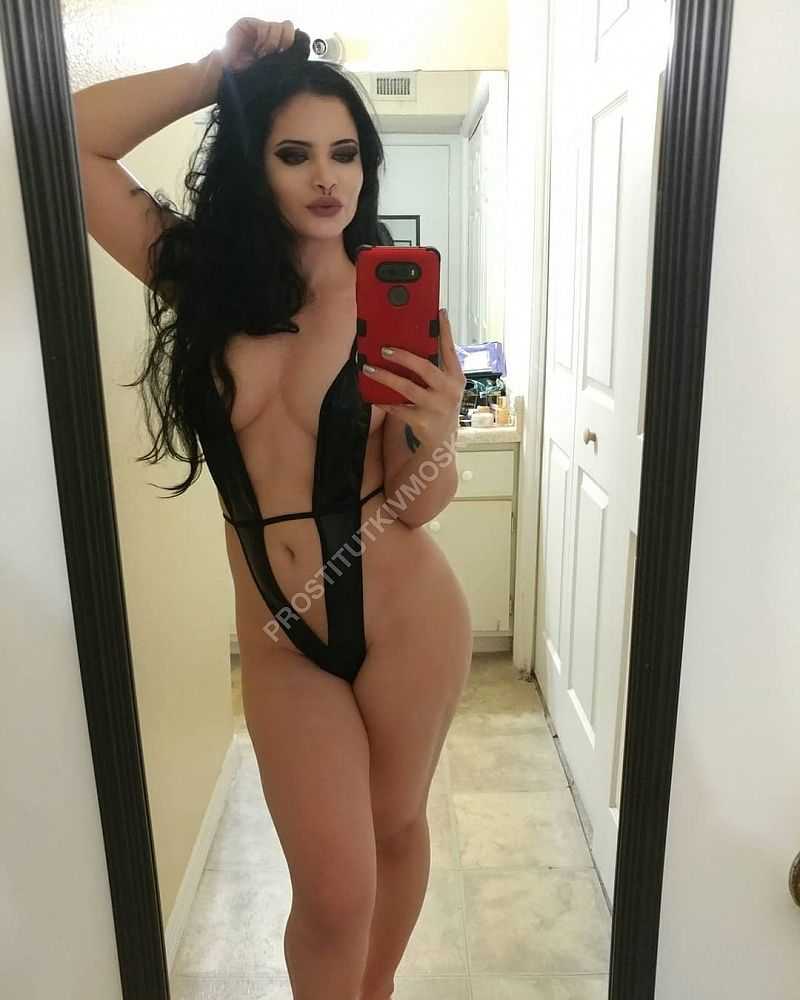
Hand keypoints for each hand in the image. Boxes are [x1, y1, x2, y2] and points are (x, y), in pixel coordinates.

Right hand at [220, 18, 296, 70]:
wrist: (227, 75)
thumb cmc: (248, 75)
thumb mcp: (270, 69)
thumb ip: (282, 60)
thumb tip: (299, 53)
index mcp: (275, 45)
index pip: (293, 36)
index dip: (292, 45)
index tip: (286, 57)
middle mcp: (268, 34)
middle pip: (288, 27)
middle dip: (286, 41)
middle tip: (276, 54)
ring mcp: (257, 28)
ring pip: (278, 26)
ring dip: (272, 43)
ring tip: (262, 54)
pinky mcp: (247, 23)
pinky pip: (265, 26)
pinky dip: (264, 39)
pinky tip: (257, 49)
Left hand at [365, 309, 466, 448]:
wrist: (442, 442)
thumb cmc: (440, 405)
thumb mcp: (445, 386)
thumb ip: (435, 366)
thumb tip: (414, 340)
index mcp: (456, 377)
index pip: (450, 350)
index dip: (445, 331)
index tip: (439, 312)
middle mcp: (449, 391)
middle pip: (425, 368)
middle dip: (403, 356)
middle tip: (384, 349)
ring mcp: (436, 407)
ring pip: (407, 388)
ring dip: (385, 377)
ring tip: (369, 368)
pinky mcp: (422, 422)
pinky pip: (398, 408)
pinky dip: (383, 401)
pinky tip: (371, 394)